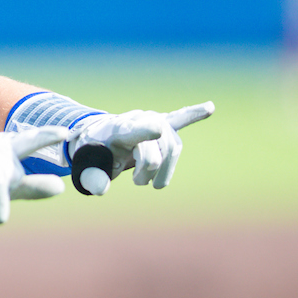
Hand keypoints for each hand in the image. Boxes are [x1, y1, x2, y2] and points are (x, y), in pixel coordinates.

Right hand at [0, 127, 68, 224]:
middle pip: (19, 144)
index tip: (76, 132)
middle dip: (40, 137)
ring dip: (3, 166)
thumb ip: (29, 187)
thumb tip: (61, 187)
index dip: (54, 139)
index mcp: (4, 155)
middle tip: (62, 132)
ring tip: (11, 147)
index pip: (32, 145)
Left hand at [71, 101, 214, 188]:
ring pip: (172, 149)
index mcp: (119, 130)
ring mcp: (154, 121)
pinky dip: (195, 114)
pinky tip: (210, 108)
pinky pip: (181, 118)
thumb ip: (92, 178)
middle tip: (136, 183)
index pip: (134, 131)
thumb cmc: (95, 154)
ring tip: (151, 182)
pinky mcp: (165, 124)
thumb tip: (101, 189)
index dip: (145, 132)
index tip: (157, 130)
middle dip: (149, 172)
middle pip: (157, 151)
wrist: (99, 138)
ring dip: (164, 170)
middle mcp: (140, 121)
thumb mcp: (88, 168)